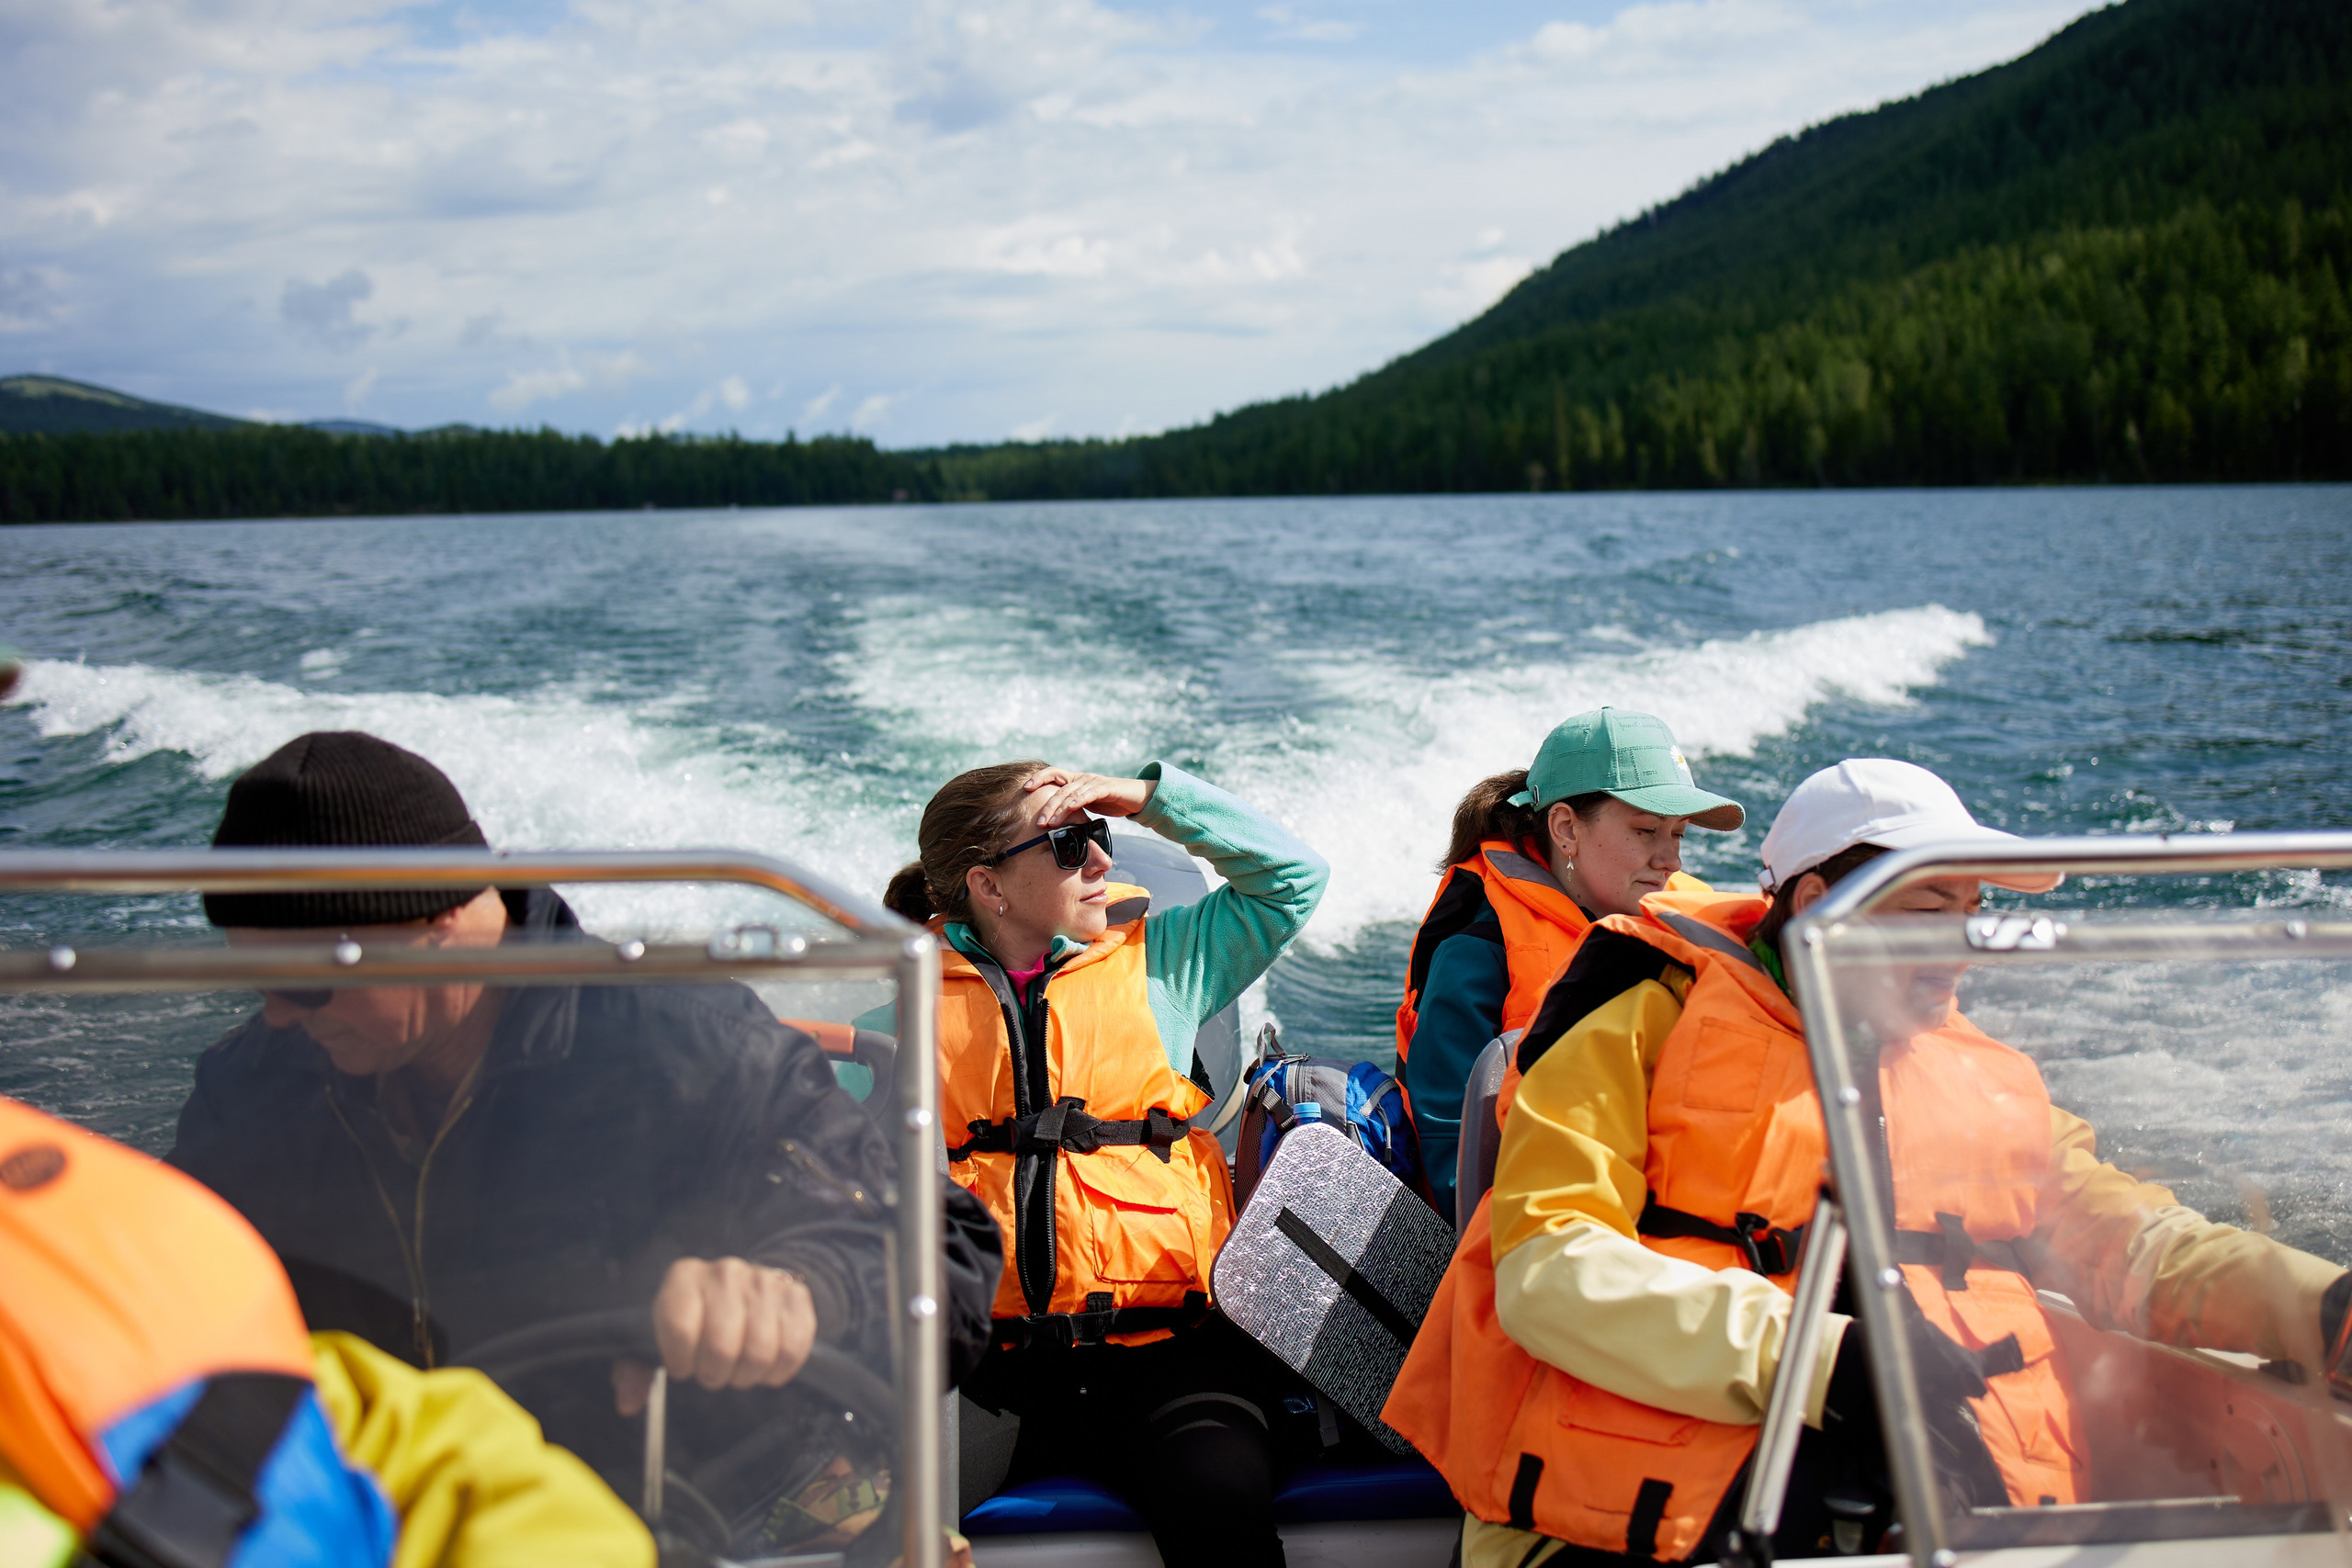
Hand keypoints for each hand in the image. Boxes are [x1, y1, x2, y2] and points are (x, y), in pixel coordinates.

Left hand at [613, 1256, 814, 1414]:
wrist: (741, 1288)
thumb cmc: (692, 1322)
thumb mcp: (656, 1339)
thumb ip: (634, 1371)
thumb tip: (628, 1404)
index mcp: (683, 1277)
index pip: (679, 1330)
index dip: (681, 1362)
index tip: (682, 1367)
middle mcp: (725, 1272)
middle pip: (721, 1346)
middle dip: (714, 1374)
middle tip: (712, 1373)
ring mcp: (764, 1281)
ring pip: (760, 1351)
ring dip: (746, 1375)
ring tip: (737, 1370)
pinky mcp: (796, 1295)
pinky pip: (794, 1348)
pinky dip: (779, 1371)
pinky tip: (766, 1368)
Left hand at [1019, 766, 1155, 826]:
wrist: (1138, 797)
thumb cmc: (1112, 801)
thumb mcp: (1089, 804)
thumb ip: (1074, 808)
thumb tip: (1057, 822)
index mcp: (1076, 779)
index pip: (1053, 774)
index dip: (1038, 778)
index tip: (1025, 789)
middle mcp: (1082, 778)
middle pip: (1058, 788)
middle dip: (1046, 805)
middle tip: (1037, 822)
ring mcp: (1093, 782)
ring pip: (1069, 794)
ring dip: (1057, 809)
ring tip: (1048, 823)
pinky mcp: (1104, 788)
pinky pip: (1086, 795)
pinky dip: (1075, 803)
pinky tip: (1067, 811)